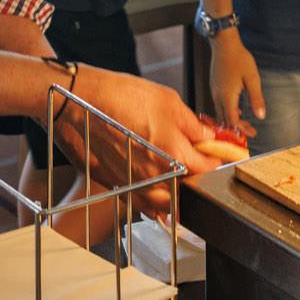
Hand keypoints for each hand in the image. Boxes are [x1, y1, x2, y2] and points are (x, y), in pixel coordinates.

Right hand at [52, 65, 219, 210]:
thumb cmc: (120, 96)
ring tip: (176, 176)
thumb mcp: (168, 101)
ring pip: (164, 202)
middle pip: (187, 189)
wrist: (80, 101)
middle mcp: (156, 176)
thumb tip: (207, 136)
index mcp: (175, 155)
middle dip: (195, 176)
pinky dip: (151, 200)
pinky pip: (141, 203)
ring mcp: (135, 185)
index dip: (216, 161)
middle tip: (196, 161)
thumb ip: (193, 125)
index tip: (218, 156)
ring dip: (174, 192)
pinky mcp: (117, 185)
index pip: (207, 168)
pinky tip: (153, 187)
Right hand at [210, 30, 264, 129]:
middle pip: (225, 119)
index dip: (242, 129)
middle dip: (237, 127)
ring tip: (245, 122)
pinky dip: (228, 111)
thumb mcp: (252, 79)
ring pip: (221, 112)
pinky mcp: (214, 86)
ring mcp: (214, 91)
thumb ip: (256, 99)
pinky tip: (237, 108)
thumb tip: (261, 116)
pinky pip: (219, 104)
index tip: (252, 133)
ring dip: (232, 119)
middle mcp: (218, 96)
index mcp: (227, 96)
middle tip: (251, 130)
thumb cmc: (239, 58)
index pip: (232, 120)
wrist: (224, 43)